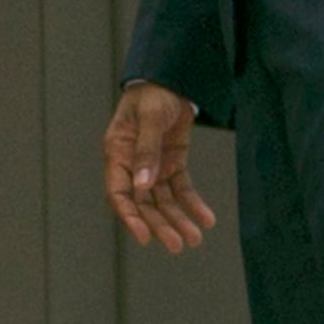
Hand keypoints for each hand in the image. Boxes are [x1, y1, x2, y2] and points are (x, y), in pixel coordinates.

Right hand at [104, 81, 217, 252]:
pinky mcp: (172, 163)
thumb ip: (147, 150)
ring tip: (195, 238)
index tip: (144, 236)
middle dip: (160, 225)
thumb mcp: (150, 118)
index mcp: (118, 153)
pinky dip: (193, 204)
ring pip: (163, 201)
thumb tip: (143, 184)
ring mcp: (153, 165)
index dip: (130, 216)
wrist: (172, 77)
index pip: (119, 193)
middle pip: (144, 203)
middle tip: (177, 245)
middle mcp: (133, 165)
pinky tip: (206, 218)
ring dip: (178, 219)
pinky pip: (182, 188)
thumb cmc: (152, 93)